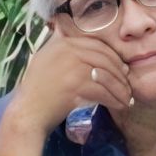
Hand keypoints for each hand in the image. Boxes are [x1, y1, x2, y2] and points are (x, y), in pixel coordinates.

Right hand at [5, 24, 134, 137]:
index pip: (96, 45)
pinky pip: (103, 91)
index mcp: (63, 42)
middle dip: (120, 74)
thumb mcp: (45, 59)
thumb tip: (86, 42)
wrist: (27, 112)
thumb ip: (63, 48)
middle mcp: (68, 50)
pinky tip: (119, 106)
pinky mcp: (76, 85)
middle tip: (127, 87)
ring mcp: (72, 66)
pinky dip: (114, 100)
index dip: (113, 57)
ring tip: (126, 99)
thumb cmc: (38, 90)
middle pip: (105, 59)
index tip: (123, 69)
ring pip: (107, 76)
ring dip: (120, 90)